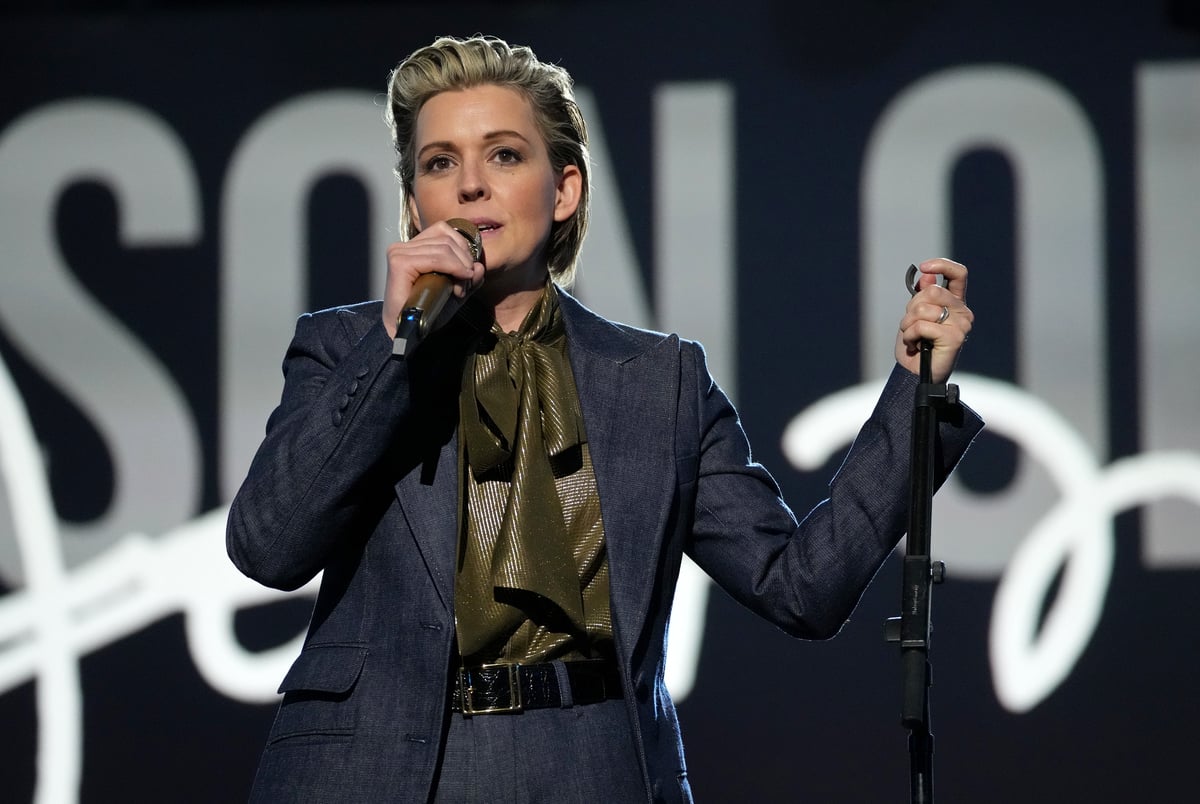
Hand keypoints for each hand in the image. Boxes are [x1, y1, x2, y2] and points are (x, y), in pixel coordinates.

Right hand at [381, 221, 485, 336]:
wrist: (408, 333)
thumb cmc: (427, 313)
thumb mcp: (455, 292)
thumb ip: (468, 278)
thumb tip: (479, 266)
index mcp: (414, 247)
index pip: (444, 231)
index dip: (463, 249)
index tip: (467, 273)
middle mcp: (404, 246)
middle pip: (447, 239)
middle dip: (464, 261)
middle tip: (465, 285)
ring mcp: (399, 253)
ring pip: (444, 248)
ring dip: (460, 269)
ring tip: (459, 290)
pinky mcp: (399, 263)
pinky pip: (436, 258)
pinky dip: (453, 269)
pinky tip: (457, 285)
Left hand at [895, 258, 972, 382]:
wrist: (915, 374)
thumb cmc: (916, 345)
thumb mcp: (914, 315)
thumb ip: (922, 295)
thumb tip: (926, 275)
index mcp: (955, 303)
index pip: (958, 274)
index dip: (942, 265)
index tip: (924, 266)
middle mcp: (962, 312)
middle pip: (931, 291)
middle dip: (911, 308)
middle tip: (911, 325)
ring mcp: (961, 325)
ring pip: (923, 308)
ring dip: (907, 324)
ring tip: (912, 338)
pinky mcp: (955, 337)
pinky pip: (922, 325)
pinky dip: (910, 335)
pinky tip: (914, 346)